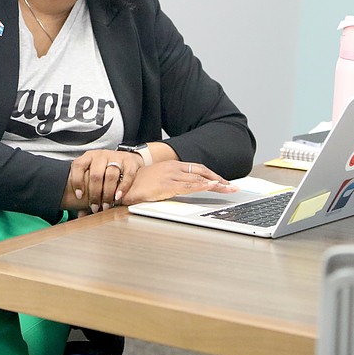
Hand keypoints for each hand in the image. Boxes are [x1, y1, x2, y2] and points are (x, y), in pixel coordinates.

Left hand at [68, 150, 142, 212]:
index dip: (77, 181)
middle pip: (96, 174)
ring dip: (108, 193)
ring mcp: (115, 157)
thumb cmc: (105, 171)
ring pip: (111, 175)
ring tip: (106, 205)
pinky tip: (118, 197)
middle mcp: (101, 155)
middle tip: (95, 207)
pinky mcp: (129, 161)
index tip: (79, 196)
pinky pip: (127, 175)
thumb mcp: (93, 175)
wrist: (125, 158)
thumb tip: (80, 214)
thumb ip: (87, 193)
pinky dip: (122, 188)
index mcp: (88, 157)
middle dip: (95, 194)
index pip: (78, 165)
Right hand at [119, 161, 237, 204]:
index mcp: (172, 166)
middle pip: (202, 172)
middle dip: (219, 180)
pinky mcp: (167, 186)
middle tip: (233, 187)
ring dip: (217, 184)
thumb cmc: (136, 184)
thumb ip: (170, 182)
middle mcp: (173, 168)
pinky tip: (213, 187)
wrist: (120, 184)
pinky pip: (189, 186)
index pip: (198, 169)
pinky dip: (203, 186)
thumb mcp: (157, 180)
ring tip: (230, 189)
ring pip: (199, 179)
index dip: (212, 175)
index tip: (224, 182)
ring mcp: (171, 176)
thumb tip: (182, 188)